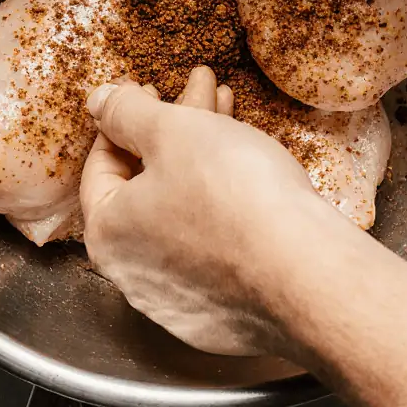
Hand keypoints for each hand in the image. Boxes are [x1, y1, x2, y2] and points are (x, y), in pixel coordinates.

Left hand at [79, 67, 341, 355]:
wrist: (309, 274)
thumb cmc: (234, 194)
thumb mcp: (172, 131)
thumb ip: (126, 112)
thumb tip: (97, 102)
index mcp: (108, 233)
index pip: (101, 165)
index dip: (125, 119)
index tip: (151, 91)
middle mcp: (133, 276)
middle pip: (145, 187)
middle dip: (174, 132)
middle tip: (200, 92)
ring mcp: (179, 301)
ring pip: (180, 214)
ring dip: (201, 162)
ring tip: (231, 117)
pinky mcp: (222, 315)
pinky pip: (212, 249)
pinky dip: (223, 205)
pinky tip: (248, 173)